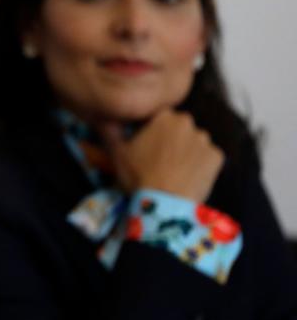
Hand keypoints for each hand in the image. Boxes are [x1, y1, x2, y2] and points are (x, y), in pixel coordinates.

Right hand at [97, 110, 223, 202]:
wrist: (165, 203)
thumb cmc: (138, 175)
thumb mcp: (116, 153)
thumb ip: (111, 132)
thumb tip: (102, 121)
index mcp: (163, 116)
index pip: (158, 118)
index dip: (150, 133)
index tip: (145, 148)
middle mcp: (186, 122)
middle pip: (178, 128)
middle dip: (171, 140)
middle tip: (159, 161)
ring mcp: (204, 140)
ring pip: (194, 143)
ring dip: (186, 152)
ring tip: (174, 172)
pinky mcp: (217, 157)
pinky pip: (208, 158)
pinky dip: (200, 166)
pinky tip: (188, 178)